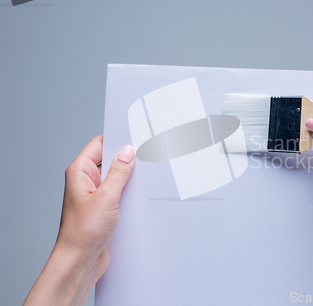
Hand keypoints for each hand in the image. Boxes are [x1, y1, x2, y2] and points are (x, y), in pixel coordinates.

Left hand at [24, 136, 134, 305]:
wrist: (80, 261)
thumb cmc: (83, 232)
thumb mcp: (107, 197)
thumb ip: (118, 172)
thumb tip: (128, 152)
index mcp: (80, 172)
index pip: (99, 144)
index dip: (117, 139)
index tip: (136, 138)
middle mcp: (86, 181)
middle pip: (109, 159)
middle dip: (127, 159)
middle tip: (146, 157)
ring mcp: (95, 195)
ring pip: (116, 177)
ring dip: (129, 178)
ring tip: (145, 178)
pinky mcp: (103, 208)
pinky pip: (119, 192)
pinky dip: (129, 192)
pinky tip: (141, 195)